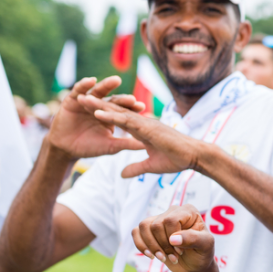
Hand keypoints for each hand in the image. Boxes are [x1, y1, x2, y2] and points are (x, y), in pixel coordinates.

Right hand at [47, 76, 146, 159]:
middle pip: (114, 100)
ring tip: (116, 80)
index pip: (123, 110)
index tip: (142, 107)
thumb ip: (126, 144)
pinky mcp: (73, 99)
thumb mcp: (110, 146)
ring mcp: (87, 101)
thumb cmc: (88, 147)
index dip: (132, 109)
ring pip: (98, 92)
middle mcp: (100, 106)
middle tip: (132, 98)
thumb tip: (146, 146)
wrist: (65, 148)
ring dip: (106, 85)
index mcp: (110, 115)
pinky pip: (79, 90)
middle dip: (123, 98)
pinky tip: (91, 80)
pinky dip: (84, 85)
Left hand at [89, 97, 206, 177]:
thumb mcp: (150, 167)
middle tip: (79, 97)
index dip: (104, 115)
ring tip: (81, 99)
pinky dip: (110, 116)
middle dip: (97, 105)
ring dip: (98, 106)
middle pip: (115, 112)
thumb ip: (136, 168)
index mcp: (142, 130)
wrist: (194, 156)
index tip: (89, 111)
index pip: (119, 121)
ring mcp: (144, 123)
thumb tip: (121, 174)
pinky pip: (125, 120)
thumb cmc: (177, 159)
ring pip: (117, 112)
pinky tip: (97, 113)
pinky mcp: (147, 127)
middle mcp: (142, 123)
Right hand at [132, 204, 215, 271]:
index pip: (171, 220)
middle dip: (163, 245)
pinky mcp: (149, 230)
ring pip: (144, 226)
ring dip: (152, 247)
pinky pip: (136, 232)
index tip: (181, 251)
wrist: (194, 264)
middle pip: (156, 225)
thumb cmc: (202, 252)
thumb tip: (173, 239)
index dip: (172, 238)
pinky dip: (141, 246)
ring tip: (163, 258)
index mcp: (188, 211)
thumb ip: (193, 239)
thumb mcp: (205, 246)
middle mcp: (172, 212)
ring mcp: (159, 219)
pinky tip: (151, 255)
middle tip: (174, 257)